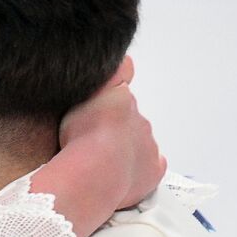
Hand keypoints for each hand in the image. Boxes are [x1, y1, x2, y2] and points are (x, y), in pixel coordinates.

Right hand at [58, 56, 165, 208]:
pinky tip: (120, 174)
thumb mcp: (90, 91)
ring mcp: (149, 147)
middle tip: (93, 144)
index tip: (94, 119)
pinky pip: (150, 168)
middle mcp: (140, 121)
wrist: (95, 175)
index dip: (105, 109)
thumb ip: (112, 73)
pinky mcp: (153, 170)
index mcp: (124, 101)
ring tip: (101, 163)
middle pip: (130, 124)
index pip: (119, 99)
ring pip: (139, 146)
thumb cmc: (84, 138)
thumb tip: (127, 61)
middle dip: (115, 132)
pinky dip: (139, 170)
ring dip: (124, 152)